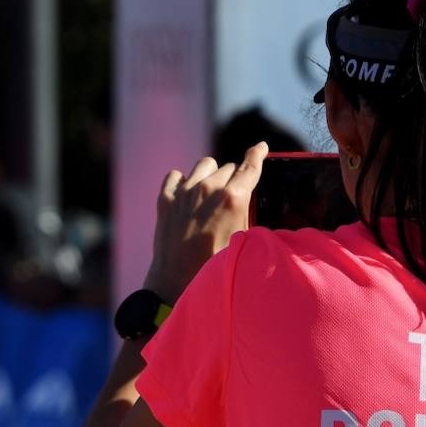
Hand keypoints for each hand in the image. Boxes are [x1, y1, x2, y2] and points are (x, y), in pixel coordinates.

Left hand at [143, 142, 266, 303]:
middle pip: (228, 168)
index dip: (257, 154)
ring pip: (205, 165)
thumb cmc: (214, 264)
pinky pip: (176, 175)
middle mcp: (209, 188)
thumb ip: (245, 213)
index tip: (260, 147)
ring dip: (210, 175)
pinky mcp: (166, 198)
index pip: (250, 166)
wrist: (176, 279)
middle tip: (228, 201)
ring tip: (208, 195)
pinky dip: (182, 182)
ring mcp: (185, 191)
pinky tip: (185, 196)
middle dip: (231, 179)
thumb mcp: (241, 238)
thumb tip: (246, 199)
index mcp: (233, 198)